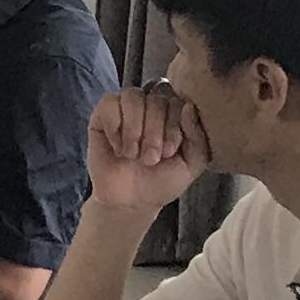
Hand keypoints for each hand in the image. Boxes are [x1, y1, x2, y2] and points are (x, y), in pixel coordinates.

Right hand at [87, 86, 210, 217]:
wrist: (130, 202)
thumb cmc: (162, 181)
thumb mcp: (192, 164)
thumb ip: (198, 136)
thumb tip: (188, 106)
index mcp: (174, 113)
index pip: (177, 99)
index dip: (174, 125)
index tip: (170, 152)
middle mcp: (150, 106)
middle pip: (155, 98)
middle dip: (154, 132)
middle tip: (150, 159)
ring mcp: (125, 109)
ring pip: (133, 96)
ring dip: (134, 129)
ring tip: (132, 155)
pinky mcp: (101, 116)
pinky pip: (109, 103)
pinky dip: (115, 127)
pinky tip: (117, 148)